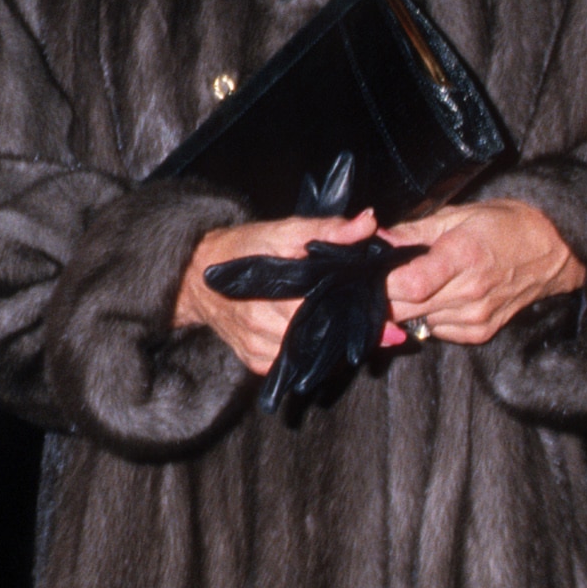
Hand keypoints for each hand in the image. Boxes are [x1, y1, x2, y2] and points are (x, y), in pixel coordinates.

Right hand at [174, 212, 379, 376]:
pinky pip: (296, 364)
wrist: (195, 278)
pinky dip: (316, 355)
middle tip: (391, 331)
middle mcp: (266, 327)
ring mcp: (260, 349)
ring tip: (366, 336)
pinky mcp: (257, 363)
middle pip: (323, 337)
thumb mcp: (282, 229)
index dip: (360, 316)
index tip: (391, 324)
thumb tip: (368, 223)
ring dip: (338, 347)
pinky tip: (332, 344)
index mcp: (275, 292)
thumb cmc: (243, 248)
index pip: (327, 310)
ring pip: (312, 356)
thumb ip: (327, 229)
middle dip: (355, 333)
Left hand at [379, 199, 581, 345]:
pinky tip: (440, 297)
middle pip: (406, 308)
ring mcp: (476, 317)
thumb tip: (378, 238)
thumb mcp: (459, 215)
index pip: (409, 284)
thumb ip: (414, 231)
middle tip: (384, 278)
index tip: (371, 272)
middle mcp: (470, 292)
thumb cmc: (505, 226)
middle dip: (387, 295)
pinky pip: (437, 331)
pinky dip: (429, 317)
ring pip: (417, 321)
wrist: (553, 251)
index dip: (382, 282)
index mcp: (463, 256)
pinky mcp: (480, 333)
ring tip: (417, 283)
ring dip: (408, 307)